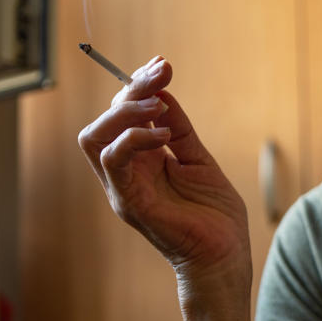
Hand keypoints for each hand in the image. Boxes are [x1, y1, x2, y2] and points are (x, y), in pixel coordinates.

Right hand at [78, 56, 251, 304]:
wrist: (225, 256)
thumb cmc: (215, 216)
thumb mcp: (199, 160)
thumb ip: (180, 128)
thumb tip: (163, 92)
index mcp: (142, 161)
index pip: (123, 114)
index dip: (139, 85)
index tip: (162, 64)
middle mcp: (126, 173)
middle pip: (105, 120)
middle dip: (130, 88)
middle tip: (161, 72)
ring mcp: (124, 188)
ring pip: (96, 137)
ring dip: (125, 111)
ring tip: (158, 103)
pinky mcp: (130, 203)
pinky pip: (113, 161)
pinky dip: (134, 138)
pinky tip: (165, 134)